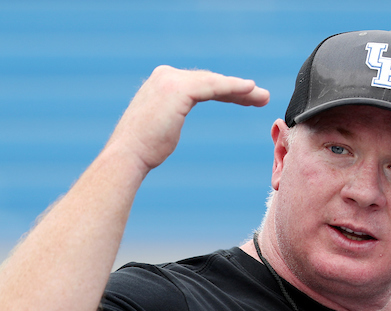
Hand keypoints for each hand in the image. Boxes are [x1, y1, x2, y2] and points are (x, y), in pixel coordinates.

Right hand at [105, 66, 269, 172]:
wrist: (128, 156)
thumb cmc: (142, 150)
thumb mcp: (160, 125)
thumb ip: (168, 115)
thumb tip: (170, 121)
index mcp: (161, 82)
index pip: (200, 84)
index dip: (225, 91)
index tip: (245, 98)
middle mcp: (165, 75)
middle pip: (210, 81)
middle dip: (237, 90)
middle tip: (261, 97)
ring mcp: (171, 80)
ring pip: (215, 83)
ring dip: (242, 90)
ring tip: (263, 97)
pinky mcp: (180, 89)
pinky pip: (214, 87)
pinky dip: (234, 88)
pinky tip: (250, 89)